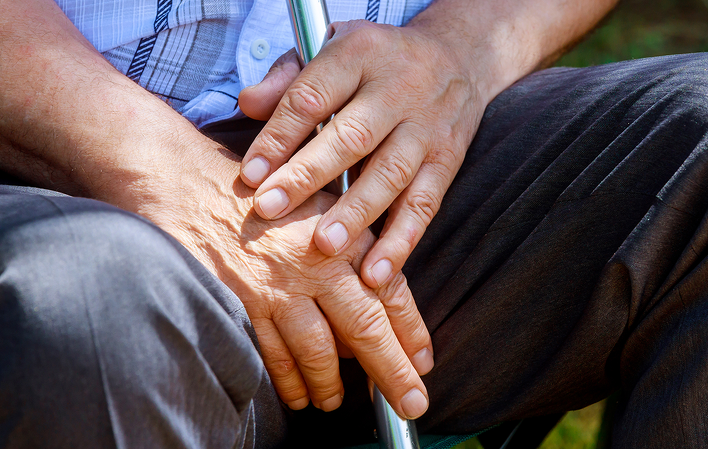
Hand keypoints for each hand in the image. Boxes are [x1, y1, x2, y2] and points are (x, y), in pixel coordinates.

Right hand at [126, 146, 433, 418]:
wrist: (187, 181)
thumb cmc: (259, 193)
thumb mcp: (319, 203)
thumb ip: (351, 245)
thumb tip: (378, 299)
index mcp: (341, 235)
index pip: (390, 291)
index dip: (411, 331)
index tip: (423, 361)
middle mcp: (315, 263)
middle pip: (364, 328)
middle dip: (392, 372)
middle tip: (411, 403)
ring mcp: (276, 286)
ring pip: (317, 351)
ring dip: (332, 384)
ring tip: (337, 401)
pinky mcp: (241, 303)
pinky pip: (272, 354)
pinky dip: (288, 381)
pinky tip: (299, 395)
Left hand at [238, 19, 488, 289]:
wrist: (459, 55)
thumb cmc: (377, 60)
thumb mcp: (333, 46)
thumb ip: (289, 78)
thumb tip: (248, 105)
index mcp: (360, 55)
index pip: (313, 97)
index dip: (279, 137)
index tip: (250, 176)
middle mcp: (399, 89)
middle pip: (351, 137)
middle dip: (307, 177)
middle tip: (269, 211)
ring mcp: (427, 127)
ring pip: (390, 174)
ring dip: (356, 214)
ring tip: (324, 247)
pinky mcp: (448, 160)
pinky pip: (424, 204)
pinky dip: (401, 241)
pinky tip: (376, 274)